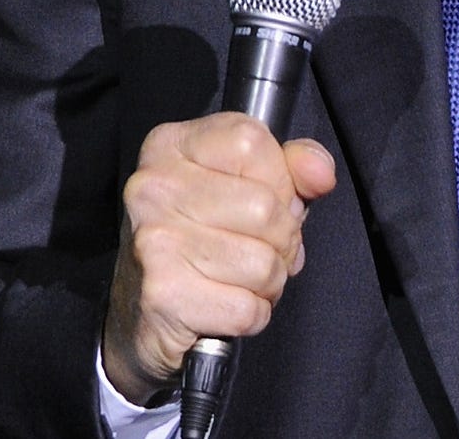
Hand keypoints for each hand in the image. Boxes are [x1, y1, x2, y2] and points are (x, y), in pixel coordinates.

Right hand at [102, 113, 336, 403]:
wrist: (138, 314)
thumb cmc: (200, 240)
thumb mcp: (246, 184)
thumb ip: (292, 167)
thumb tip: (320, 173)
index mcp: (172, 145)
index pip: (253, 142)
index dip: (279, 180)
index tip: (267, 202)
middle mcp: (154, 186)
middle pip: (265, 207)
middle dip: (281, 241)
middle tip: (260, 251)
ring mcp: (154, 241)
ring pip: (263, 263)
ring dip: (269, 282)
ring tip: (242, 279)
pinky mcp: (162, 295)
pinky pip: (247, 308)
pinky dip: (251, 315)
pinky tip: (226, 305)